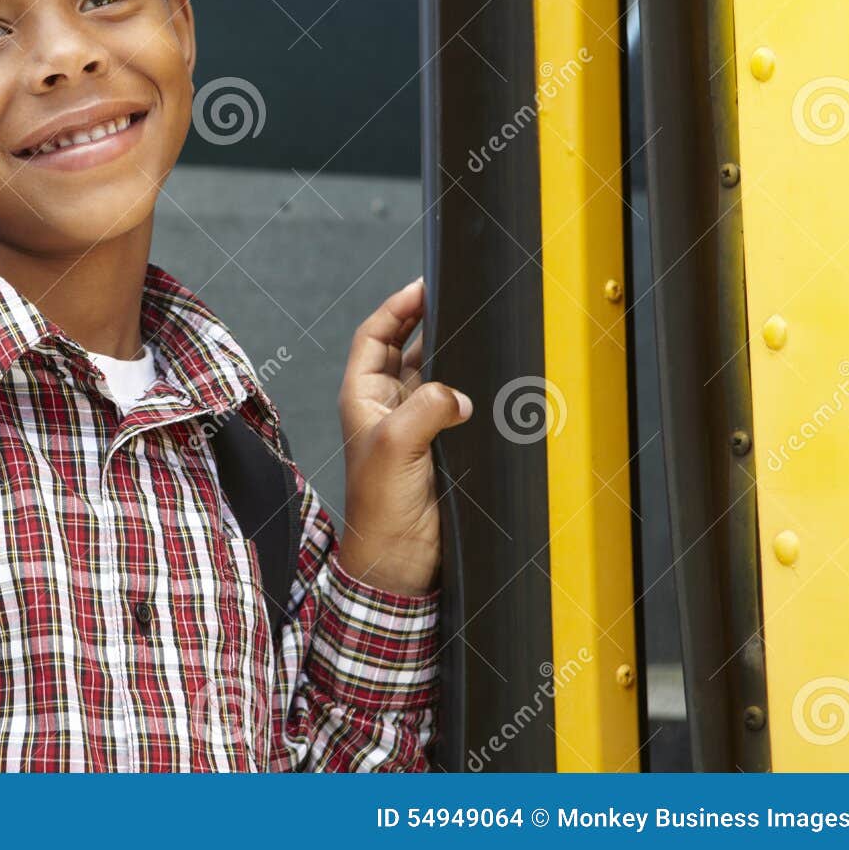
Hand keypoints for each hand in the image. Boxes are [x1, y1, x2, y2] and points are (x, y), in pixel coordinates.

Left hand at [337, 278, 471, 595]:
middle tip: (458, 300)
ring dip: (452, 355)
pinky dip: (469, 389)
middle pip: (405, 348)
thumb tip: (454, 393)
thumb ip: (425, 409)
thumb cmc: (380, 511)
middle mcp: (384, 406)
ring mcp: (412, 425)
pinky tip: (486, 379)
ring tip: (474, 333)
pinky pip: (454, 405)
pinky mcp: (439, 445)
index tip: (424, 286)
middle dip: (429, 323)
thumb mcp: (396, 448)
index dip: (396, 308)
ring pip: (433, 374)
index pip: (374, 336)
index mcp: (362, 398)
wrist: (400, 563)